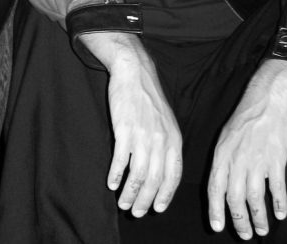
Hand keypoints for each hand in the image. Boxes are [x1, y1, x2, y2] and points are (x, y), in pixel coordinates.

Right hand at [80, 31, 182, 216]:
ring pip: (138, 174)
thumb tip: (161, 170)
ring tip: (122, 203)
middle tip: (136, 212)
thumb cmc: (149, 98)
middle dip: (146, 201)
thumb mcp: (166, 122)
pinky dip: (116, 175)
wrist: (135, 73)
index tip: (157, 208)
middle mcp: (161, 141)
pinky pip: (121, 160)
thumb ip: (166, 145)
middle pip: (155, 180)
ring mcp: (143, 136)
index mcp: (174, 140)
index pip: (173, 176)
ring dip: (130, 193)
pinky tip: (111, 183)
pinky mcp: (124, 130)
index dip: (165, 195)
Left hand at [207, 58, 286, 239]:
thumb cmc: (244, 118)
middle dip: (238, 220)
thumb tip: (220, 183)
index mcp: (221, 155)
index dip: (215, 209)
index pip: (214, 188)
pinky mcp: (276, 159)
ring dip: (259, 217)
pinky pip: (277, 187)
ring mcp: (256, 160)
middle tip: (245, 235)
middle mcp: (236, 160)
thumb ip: (222, 160)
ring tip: (262, 229)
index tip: (217, 227)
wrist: (266, 100)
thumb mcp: (224, 137)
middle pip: (234, 198)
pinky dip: (279, 202)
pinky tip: (281, 213)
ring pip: (255, 197)